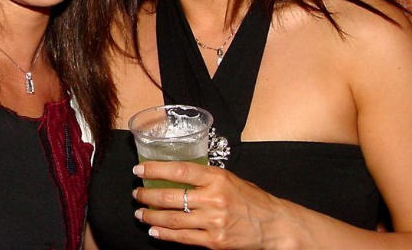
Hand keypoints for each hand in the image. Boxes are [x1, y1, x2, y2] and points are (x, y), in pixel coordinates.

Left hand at [132, 162, 298, 249]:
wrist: (274, 225)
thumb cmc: (251, 200)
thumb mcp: (229, 179)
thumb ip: (204, 178)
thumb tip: (175, 175)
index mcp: (217, 178)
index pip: (179, 170)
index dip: (155, 169)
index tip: (139, 169)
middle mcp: (214, 198)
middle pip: (171, 196)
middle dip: (148, 195)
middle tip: (137, 193)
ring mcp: (213, 222)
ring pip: (172, 219)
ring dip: (151, 216)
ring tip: (140, 213)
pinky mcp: (214, 242)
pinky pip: (183, 238)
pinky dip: (164, 235)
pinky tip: (154, 231)